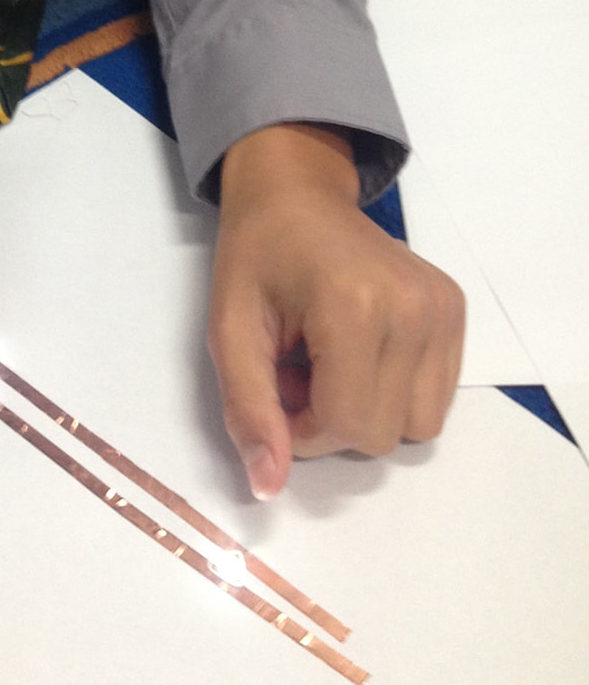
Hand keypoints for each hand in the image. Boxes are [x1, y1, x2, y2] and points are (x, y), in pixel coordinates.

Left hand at [208, 123, 464, 498]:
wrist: (296, 198)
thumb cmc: (255, 259)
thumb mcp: (230, 332)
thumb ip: (248, 410)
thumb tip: (268, 486)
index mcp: (356, 308)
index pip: (347, 426)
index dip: (301, 434)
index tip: (274, 397)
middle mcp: (416, 310)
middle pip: (383, 435)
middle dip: (329, 424)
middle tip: (296, 375)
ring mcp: (443, 310)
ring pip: (418, 426)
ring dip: (364, 414)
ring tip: (326, 367)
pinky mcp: (454, 312)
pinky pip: (435, 397)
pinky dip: (393, 395)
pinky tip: (357, 356)